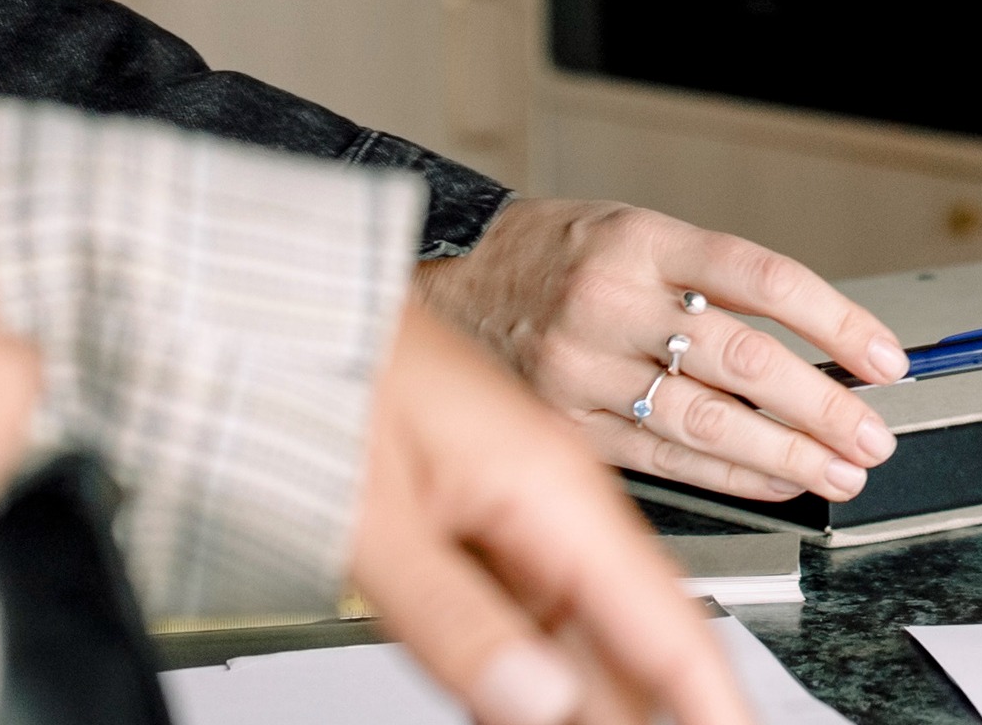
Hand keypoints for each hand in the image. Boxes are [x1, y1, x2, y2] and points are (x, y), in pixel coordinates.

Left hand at [351, 300, 756, 724]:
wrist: (270, 298)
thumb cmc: (315, 370)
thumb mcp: (371, 521)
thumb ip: (457, 623)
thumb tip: (541, 705)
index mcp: (550, 487)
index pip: (667, 622)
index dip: (711, 699)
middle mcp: (550, 490)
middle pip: (627, 632)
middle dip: (639, 705)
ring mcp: (516, 496)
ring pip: (576, 623)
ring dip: (581, 689)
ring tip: (561, 718)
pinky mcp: (478, 500)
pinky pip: (528, 596)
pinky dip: (532, 654)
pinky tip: (518, 696)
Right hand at [416, 197, 912, 504]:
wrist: (447, 282)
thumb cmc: (552, 260)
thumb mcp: (632, 234)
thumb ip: (709, 283)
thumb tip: (813, 346)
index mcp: (640, 241)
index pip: (763, 279)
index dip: (837, 322)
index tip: (884, 357)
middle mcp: (612, 303)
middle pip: (743, 356)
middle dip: (823, 404)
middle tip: (872, 433)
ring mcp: (585, 369)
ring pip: (708, 419)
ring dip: (789, 453)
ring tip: (841, 469)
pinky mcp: (567, 425)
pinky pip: (666, 459)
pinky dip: (732, 475)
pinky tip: (777, 482)